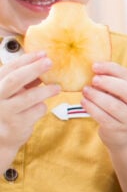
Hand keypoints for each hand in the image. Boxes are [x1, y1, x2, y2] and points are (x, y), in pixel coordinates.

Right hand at [0, 51, 58, 165]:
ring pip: (29, 97)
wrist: (2, 138)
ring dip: (46, 90)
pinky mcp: (17, 124)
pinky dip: (42, 107)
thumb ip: (24, 80)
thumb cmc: (10, 109)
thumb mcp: (12, 92)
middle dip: (34, 69)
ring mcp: (5, 112)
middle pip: (15, 80)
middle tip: (50, 62)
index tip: (43, 53)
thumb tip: (44, 61)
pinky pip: (36, 110)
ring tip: (57, 87)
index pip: (9, 69)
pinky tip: (41, 106)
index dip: (26, 60)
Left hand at [81, 61, 126, 149]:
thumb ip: (112, 81)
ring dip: (97, 97)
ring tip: (85, 91)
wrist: (126, 132)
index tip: (94, 66)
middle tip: (93, 80)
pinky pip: (104, 118)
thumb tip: (93, 68)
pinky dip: (92, 109)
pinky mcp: (118, 128)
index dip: (111, 69)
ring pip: (114, 106)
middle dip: (108, 83)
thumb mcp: (120, 92)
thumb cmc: (119, 105)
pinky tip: (84, 102)